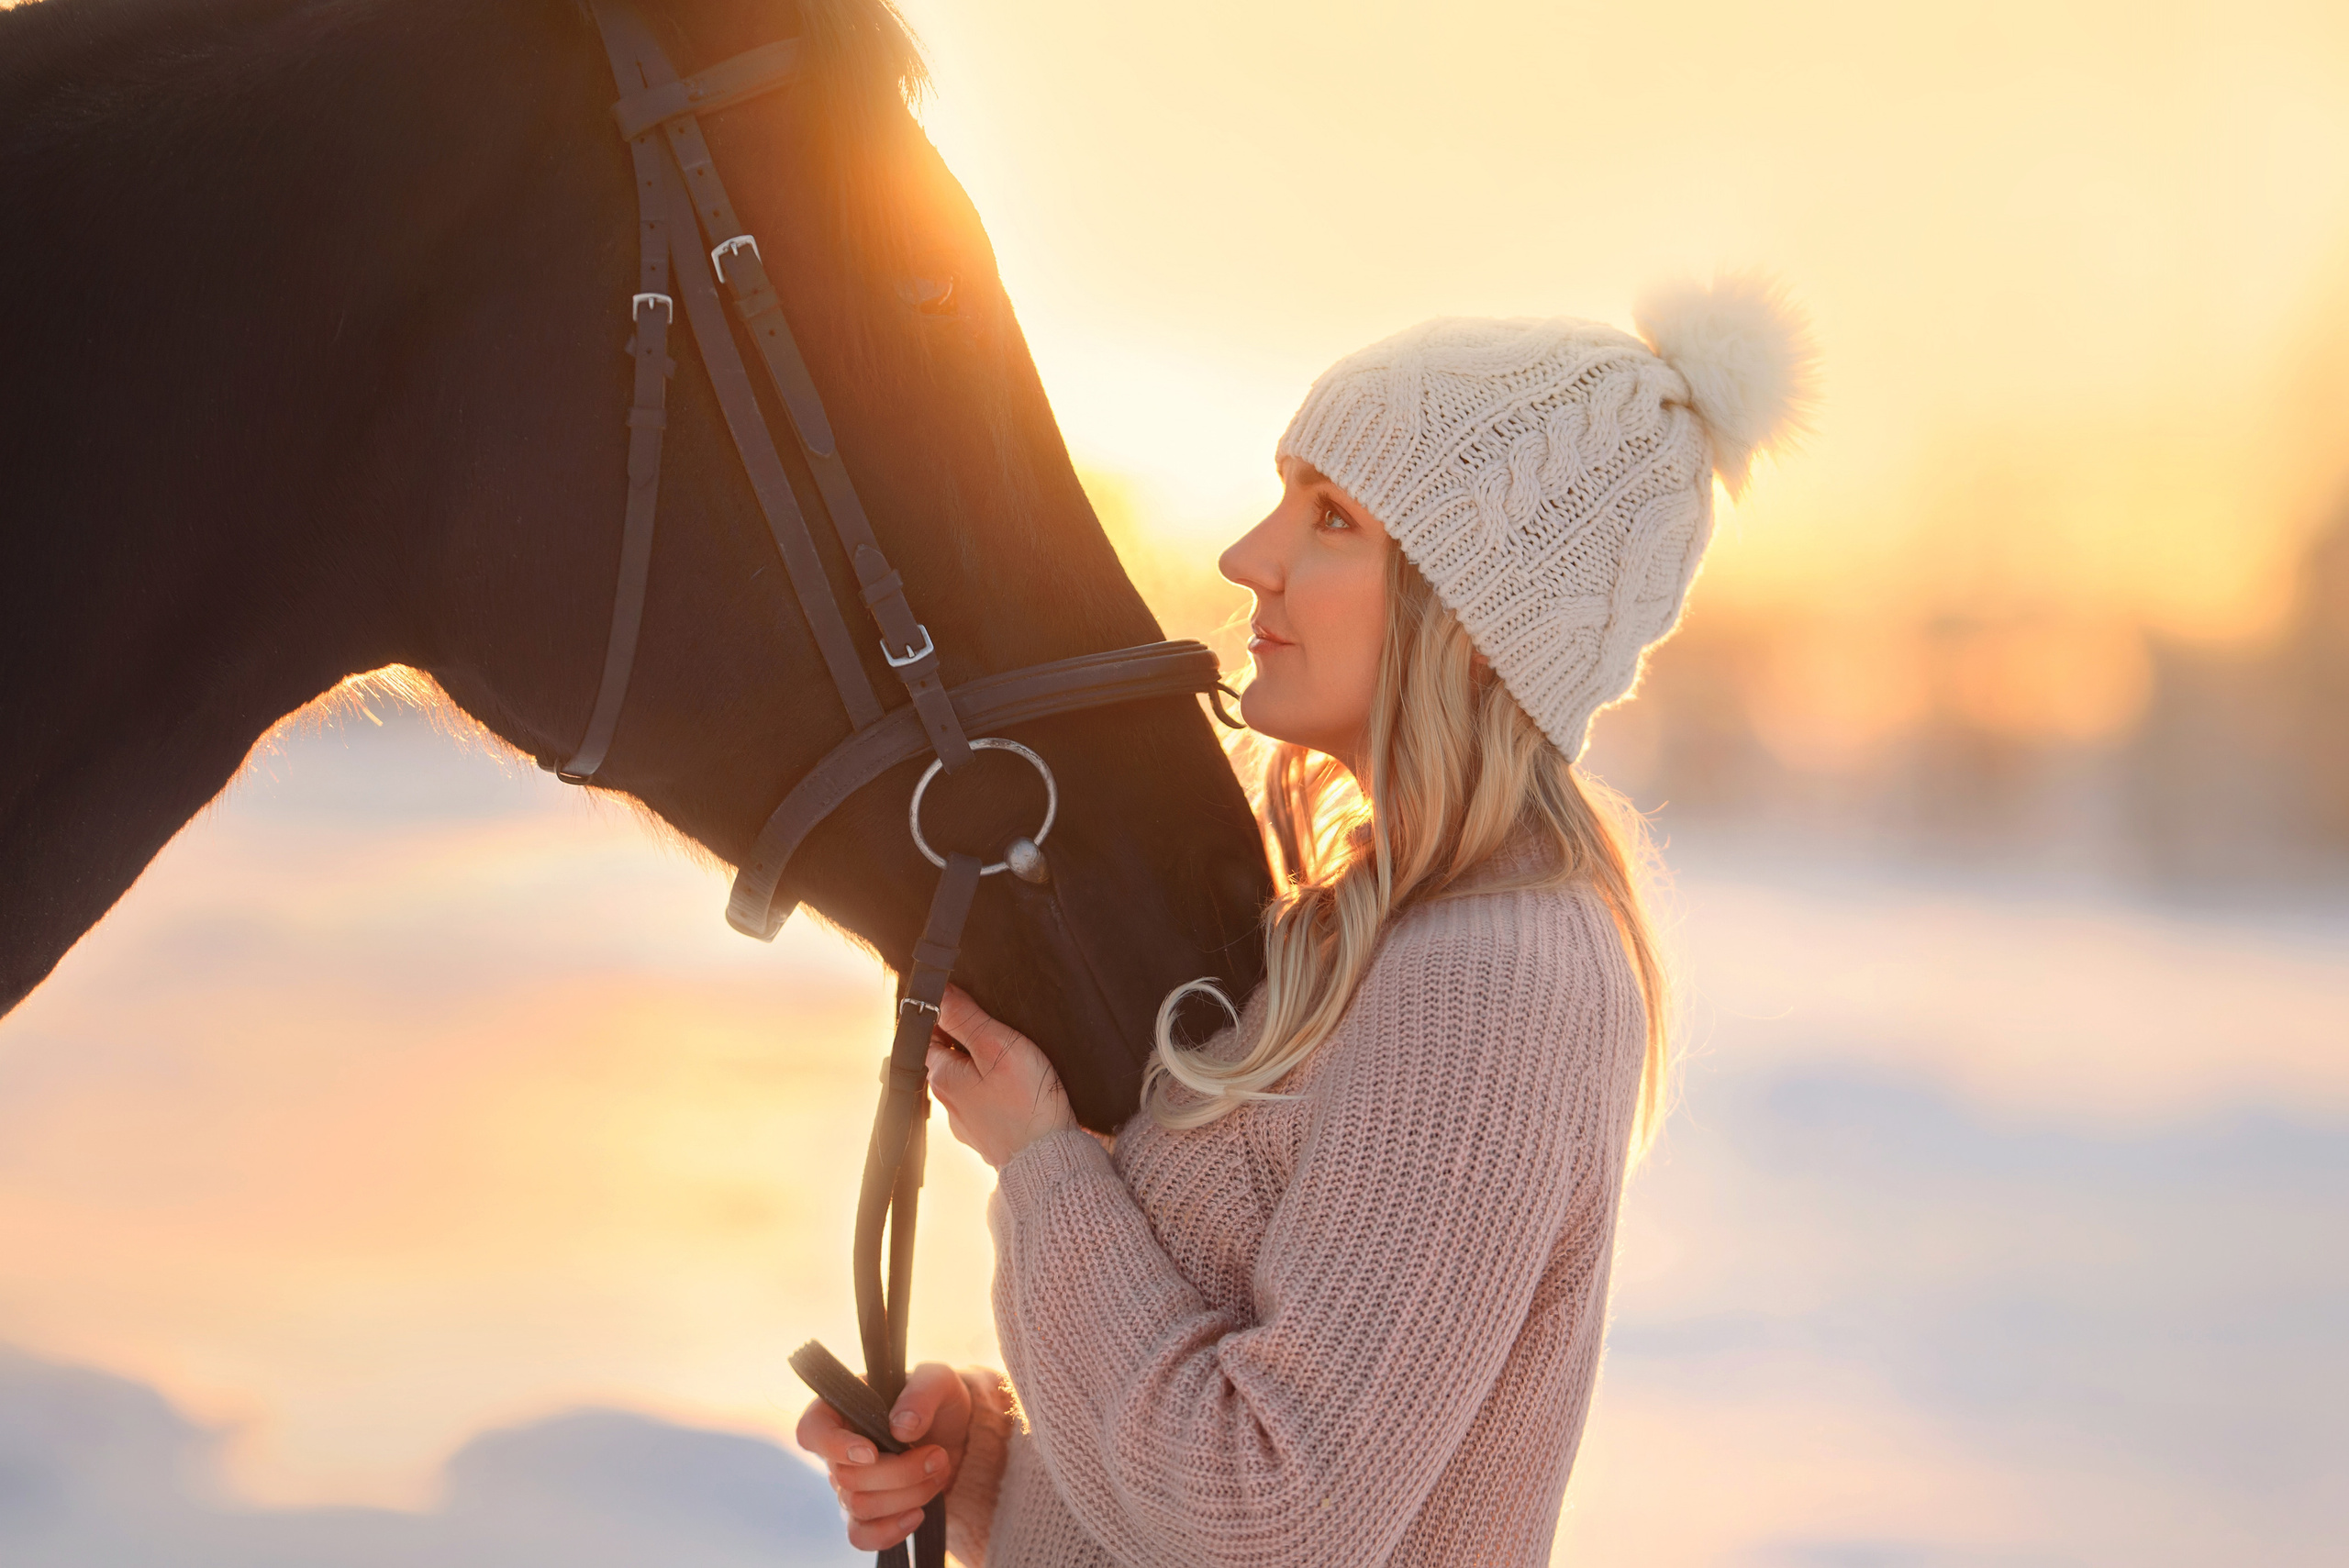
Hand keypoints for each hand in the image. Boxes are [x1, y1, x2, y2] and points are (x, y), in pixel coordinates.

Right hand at [796, 1361, 970, 1552]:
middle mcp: (837, 1451)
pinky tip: (918, 1514)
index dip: (836, 1448)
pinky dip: (890, 1530)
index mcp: (840, 1410)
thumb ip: (921, 1393)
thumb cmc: (934, 1400)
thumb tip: (901, 1427)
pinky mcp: (867, 1514)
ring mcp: (849, 1486)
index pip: (812, 1432)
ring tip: (938, 1471)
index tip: (872, 1452)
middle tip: (937, 1455)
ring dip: (908, 1494)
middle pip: (847, 1477)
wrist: (955, 1434)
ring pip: (860, 1506)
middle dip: (900, 1472)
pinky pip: (861, 1536)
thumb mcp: (937, 1381)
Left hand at [927, 985, 1077, 1167]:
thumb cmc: (1027, 1102)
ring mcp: (969, 1125)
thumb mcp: (997, 1046)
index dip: (945, 1015)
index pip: (928, 1036)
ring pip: (969, 1085)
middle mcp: (949, 1104)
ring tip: (1012, 1060)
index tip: (966, 1003)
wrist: (1050, 1160)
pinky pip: (988, 1107)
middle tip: (996, 1028)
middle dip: (968, 1042)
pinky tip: (1019, 1092)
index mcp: (943, 1078)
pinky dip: (998, 1094)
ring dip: (985, 1070)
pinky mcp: (991, 1139)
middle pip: (949, 1060)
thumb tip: (938, 993)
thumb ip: (965, 1018)